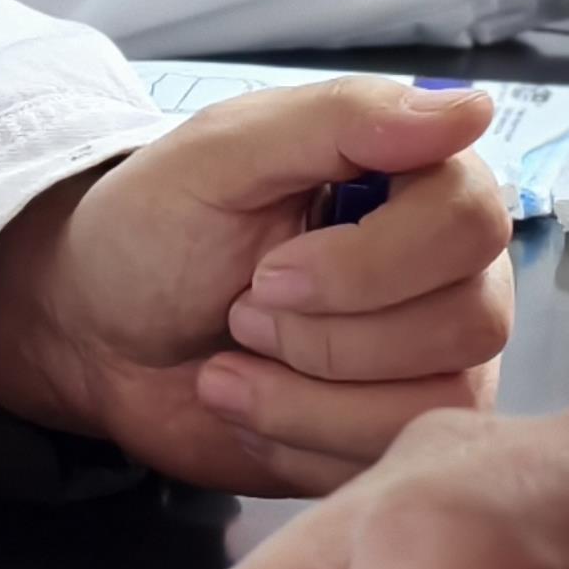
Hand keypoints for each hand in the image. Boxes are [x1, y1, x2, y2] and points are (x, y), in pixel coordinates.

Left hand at [0, 78, 509, 497]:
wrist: (96, 336)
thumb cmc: (153, 229)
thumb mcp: (221, 154)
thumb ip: (342, 121)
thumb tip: (471, 107)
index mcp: (416, 178)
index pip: (472, 218)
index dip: (372, 262)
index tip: (267, 269)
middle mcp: (449, 268)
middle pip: (470, 319)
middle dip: (328, 335)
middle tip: (242, 312)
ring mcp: (433, 359)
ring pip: (436, 402)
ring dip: (306, 395)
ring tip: (231, 362)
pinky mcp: (395, 434)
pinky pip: (393, 460)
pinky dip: (298, 439)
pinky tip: (246, 403)